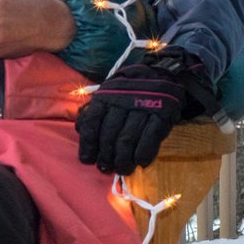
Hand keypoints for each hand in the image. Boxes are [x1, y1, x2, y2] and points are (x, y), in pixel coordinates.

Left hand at [77, 47, 218, 174]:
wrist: (162, 74)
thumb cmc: (128, 90)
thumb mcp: (108, 94)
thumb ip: (93, 111)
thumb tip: (80, 131)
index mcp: (106, 95)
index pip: (92, 122)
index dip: (88, 144)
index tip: (87, 159)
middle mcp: (122, 101)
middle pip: (110, 135)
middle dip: (106, 156)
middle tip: (106, 168)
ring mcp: (143, 107)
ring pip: (128, 139)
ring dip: (124, 159)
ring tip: (122, 169)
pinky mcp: (162, 113)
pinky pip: (151, 137)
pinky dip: (144, 152)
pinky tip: (141, 162)